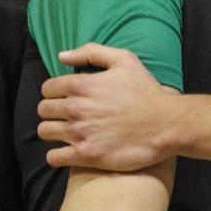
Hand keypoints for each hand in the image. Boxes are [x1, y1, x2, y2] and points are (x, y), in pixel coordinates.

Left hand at [38, 43, 178, 171]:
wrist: (166, 125)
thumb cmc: (146, 92)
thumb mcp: (124, 60)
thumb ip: (91, 52)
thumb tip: (62, 56)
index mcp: (81, 85)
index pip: (47, 89)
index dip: (54, 92)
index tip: (64, 98)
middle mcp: (76, 108)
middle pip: (43, 110)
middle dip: (51, 112)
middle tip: (65, 116)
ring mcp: (79, 133)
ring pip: (45, 132)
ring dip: (52, 131)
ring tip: (65, 132)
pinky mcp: (86, 156)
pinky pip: (54, 157)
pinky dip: (56, 155)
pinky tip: (66, 151)